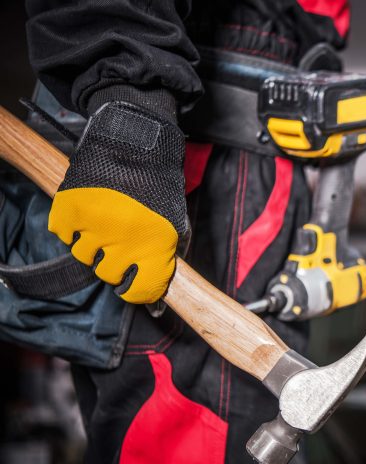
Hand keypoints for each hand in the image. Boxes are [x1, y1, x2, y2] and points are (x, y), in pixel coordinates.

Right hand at [49, 101, 186, 303]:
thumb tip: (157, 294)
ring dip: (93, 243)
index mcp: (156, 246)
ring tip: (105, 220)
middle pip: (108, 274)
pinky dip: (72, 226)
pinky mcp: (70, 210)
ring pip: (84, 256)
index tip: (133, 281)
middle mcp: (125, 241)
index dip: (136, 289)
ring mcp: (94, 226)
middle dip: (113, 262)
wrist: (135, 141)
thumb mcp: (176, 220)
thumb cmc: (159, 183)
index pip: (141, 290)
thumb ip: (169, 255)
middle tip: (119, 241)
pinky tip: (89, 211)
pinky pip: (64, 234)